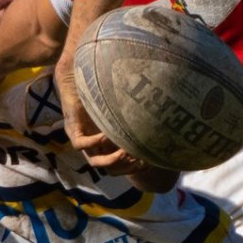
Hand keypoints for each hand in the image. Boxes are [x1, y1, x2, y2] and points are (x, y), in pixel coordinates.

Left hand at [55, 57, 147, 176]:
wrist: (81, 73)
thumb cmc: (107, 85)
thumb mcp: (128, 104)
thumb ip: (141, 112)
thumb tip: (169, 111)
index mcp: (111, 142)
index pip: (124, 164)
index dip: (136, 166)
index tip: (150, 161)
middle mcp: (97, 145)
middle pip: (111, 169)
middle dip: (126, 167)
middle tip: (140, 160)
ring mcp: (84, 139)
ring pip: (96, 162)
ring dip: (111, 160)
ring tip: (125, 152)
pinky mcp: (73, 130)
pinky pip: (81, 144)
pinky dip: (94, 142)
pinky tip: (106, 135)